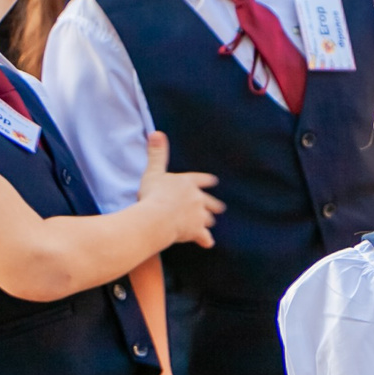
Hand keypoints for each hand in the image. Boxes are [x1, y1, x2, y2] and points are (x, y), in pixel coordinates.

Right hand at [135, 132, 221, 248]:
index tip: (214, 182)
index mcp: (189, 183)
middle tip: (220, 208)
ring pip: (207, 219)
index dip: (207, 181)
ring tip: (209, 224)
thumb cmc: (153, 194)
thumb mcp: (153, 172)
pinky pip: (204, 237)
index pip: (202, 180)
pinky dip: (205, 240)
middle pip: (209, 202)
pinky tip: (208, 243)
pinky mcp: (197, 231)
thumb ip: (157, 154)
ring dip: (208, 221)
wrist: (157, 217)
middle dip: (213, 205)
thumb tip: (156, 132)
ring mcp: (199, 215)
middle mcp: (198, 198)